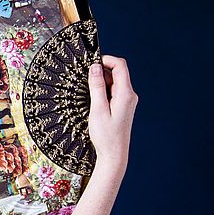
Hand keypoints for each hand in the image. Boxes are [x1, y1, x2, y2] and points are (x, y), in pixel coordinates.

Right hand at [87, 55, 137, 173]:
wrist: (114, 154)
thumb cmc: (106, 136)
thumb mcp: (97, 110)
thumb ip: (97, 87)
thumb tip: (95, 68)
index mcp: (126, 94)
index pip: (120, 66)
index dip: (106, 59)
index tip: (90, 62)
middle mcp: (129, 95)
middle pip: (117, 72)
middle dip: (101, 70)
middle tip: (84, 76)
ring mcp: (127, 101)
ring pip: (114, 81)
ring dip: (101, 80)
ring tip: (86, 89)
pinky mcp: (122, 106)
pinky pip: (113, 91)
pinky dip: (103, 90)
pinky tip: (93, 98)